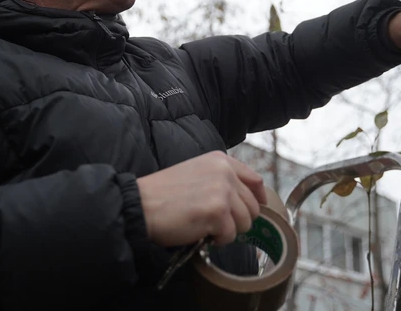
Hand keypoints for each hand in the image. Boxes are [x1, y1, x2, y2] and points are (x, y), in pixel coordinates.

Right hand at [136, 151, 267, 246]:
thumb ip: (222, 180)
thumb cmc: (164, 193)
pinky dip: (217, 240)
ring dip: (227, 231)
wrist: (142, 205)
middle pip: (252, 206)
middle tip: (216, 223)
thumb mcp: (197, 173)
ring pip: (245, 223)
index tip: (258, 208)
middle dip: (237, 220)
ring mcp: (222, 191)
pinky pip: (230, 236)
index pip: (255, 180)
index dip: (258, 198)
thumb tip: (247, 200)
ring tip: (205, 226)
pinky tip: (200, 232)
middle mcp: (225, 172)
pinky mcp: (217, 212)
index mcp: (220, 160)